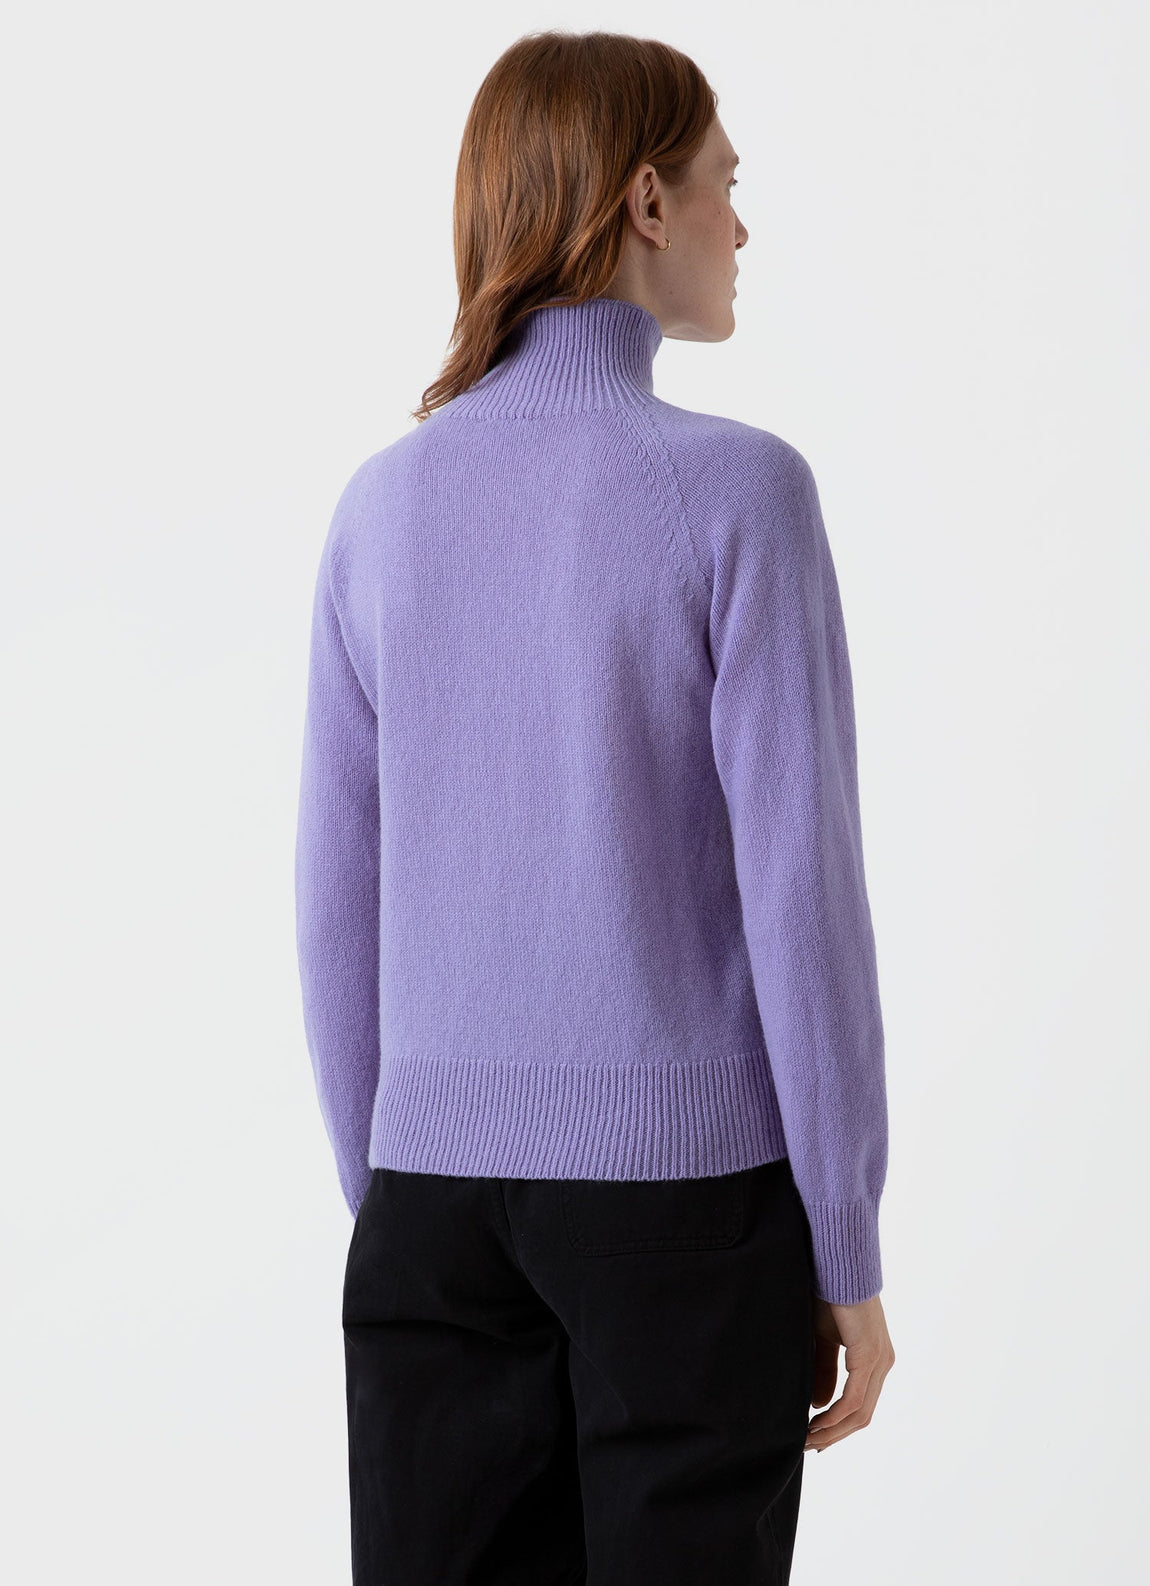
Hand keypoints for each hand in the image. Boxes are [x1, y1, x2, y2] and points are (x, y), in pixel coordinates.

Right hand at [804, 1292, 893, 1452]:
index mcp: (874, 1360)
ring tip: (807, 1439)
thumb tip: (820, 1405)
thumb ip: (824, 1370)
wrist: (835, 1265)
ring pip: (860, 1413)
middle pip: (862, 1416)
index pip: (860, 1406)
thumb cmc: (828, 1295)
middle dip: (834, 1435)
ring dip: (832, 1431)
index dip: (838, 1427)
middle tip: (807, 1446)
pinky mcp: (870, 1355)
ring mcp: (880, 1360)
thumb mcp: (822, 1340)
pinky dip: (835, 1415)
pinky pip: (854, 1398)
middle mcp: (883, 1363)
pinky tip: (816, 1422)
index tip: (814, 1438)